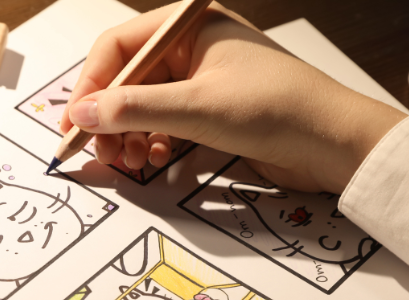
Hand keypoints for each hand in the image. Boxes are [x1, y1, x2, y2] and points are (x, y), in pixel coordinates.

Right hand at [61, 2, 405, 193]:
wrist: (333, 144)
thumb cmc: (275, 109)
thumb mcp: (196, 107)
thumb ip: (133, 109)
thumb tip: (82, 114)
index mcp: (187, 27)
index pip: (118, 48)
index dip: (91, 86)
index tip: (75, 124)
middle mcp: (189, 49)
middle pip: (126, 80)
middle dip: (109, 118)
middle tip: (100, 152)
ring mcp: (198, 81)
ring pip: (141, 106)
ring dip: (128, 136)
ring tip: (129, 162)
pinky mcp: (207, 111)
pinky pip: (162, 123)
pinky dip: (151, 142)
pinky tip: (155, 160)